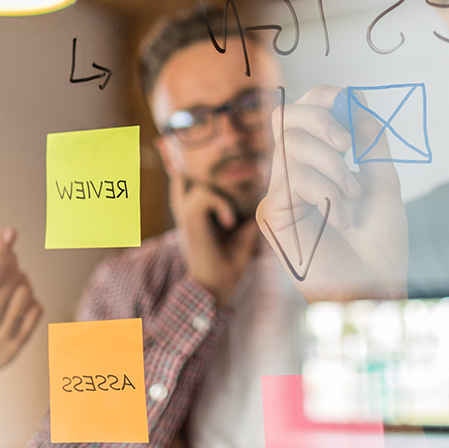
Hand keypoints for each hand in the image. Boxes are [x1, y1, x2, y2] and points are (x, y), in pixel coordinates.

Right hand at [0, 228, 42, 414]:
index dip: (2, 250)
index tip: (10, 232)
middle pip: (11, 279)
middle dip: (12, 263)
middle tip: (7, 261)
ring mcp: (4, 333)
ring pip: (26, 292)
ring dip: (22, 280)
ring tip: (13, 281)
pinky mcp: (18, 343)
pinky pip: (36, 310)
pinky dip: (32, 300)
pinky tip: (20, 300)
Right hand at [170, 173, 260, 305]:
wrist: (215, 290)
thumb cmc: (227, 269)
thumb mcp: (242, 241)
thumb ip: (248, 223)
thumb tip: (264, 207)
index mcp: (195, 217)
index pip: (184, 184)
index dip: (187, 170)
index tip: (201, 157)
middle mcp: (187, 214)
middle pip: (186, 177)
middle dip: (204, 170)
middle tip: (225, 172)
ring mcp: (187, 217)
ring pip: (199, 183)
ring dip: (221, 192)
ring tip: (232, 216)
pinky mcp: (190, 222)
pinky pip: (204, 196)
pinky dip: (221, 204)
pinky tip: (229, 222)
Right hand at [256, 85, 407, 302]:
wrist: (376, 287)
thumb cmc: (380, 244)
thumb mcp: (384, 181)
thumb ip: (371, 141)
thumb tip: (359, 102)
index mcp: (318, 163)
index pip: (304, 113)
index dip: (321, 98)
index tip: (348, 101)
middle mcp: (292, 174)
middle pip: (285, 118)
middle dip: (320, 120)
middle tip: (348, 145)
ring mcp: (279, 194)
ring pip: (289, 146)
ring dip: (332, 166)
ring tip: (352, 198)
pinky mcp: (271, 215)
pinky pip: (291, 179)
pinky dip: (324, 191)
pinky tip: (340, 217)